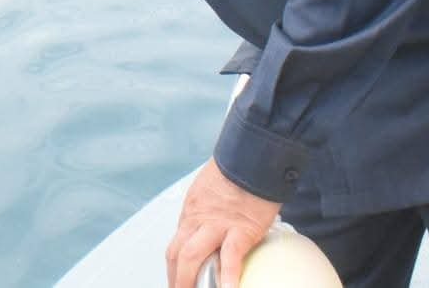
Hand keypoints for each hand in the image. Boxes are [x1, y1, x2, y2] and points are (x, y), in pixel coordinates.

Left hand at [167, 159, 281, 287]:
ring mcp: (218, 225)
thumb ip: (213, 207)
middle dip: (176, 279)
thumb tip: (221, 222)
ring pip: (192, 256)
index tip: (177, 279)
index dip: (174, 267)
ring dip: (189, 281)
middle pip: (177, 254)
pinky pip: (230, 257)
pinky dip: (228, 277)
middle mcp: (199, 218)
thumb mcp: (215, 186)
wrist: (255, 153)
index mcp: (193, 210)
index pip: (176, 245)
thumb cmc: (240, 166)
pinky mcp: (241, 229)